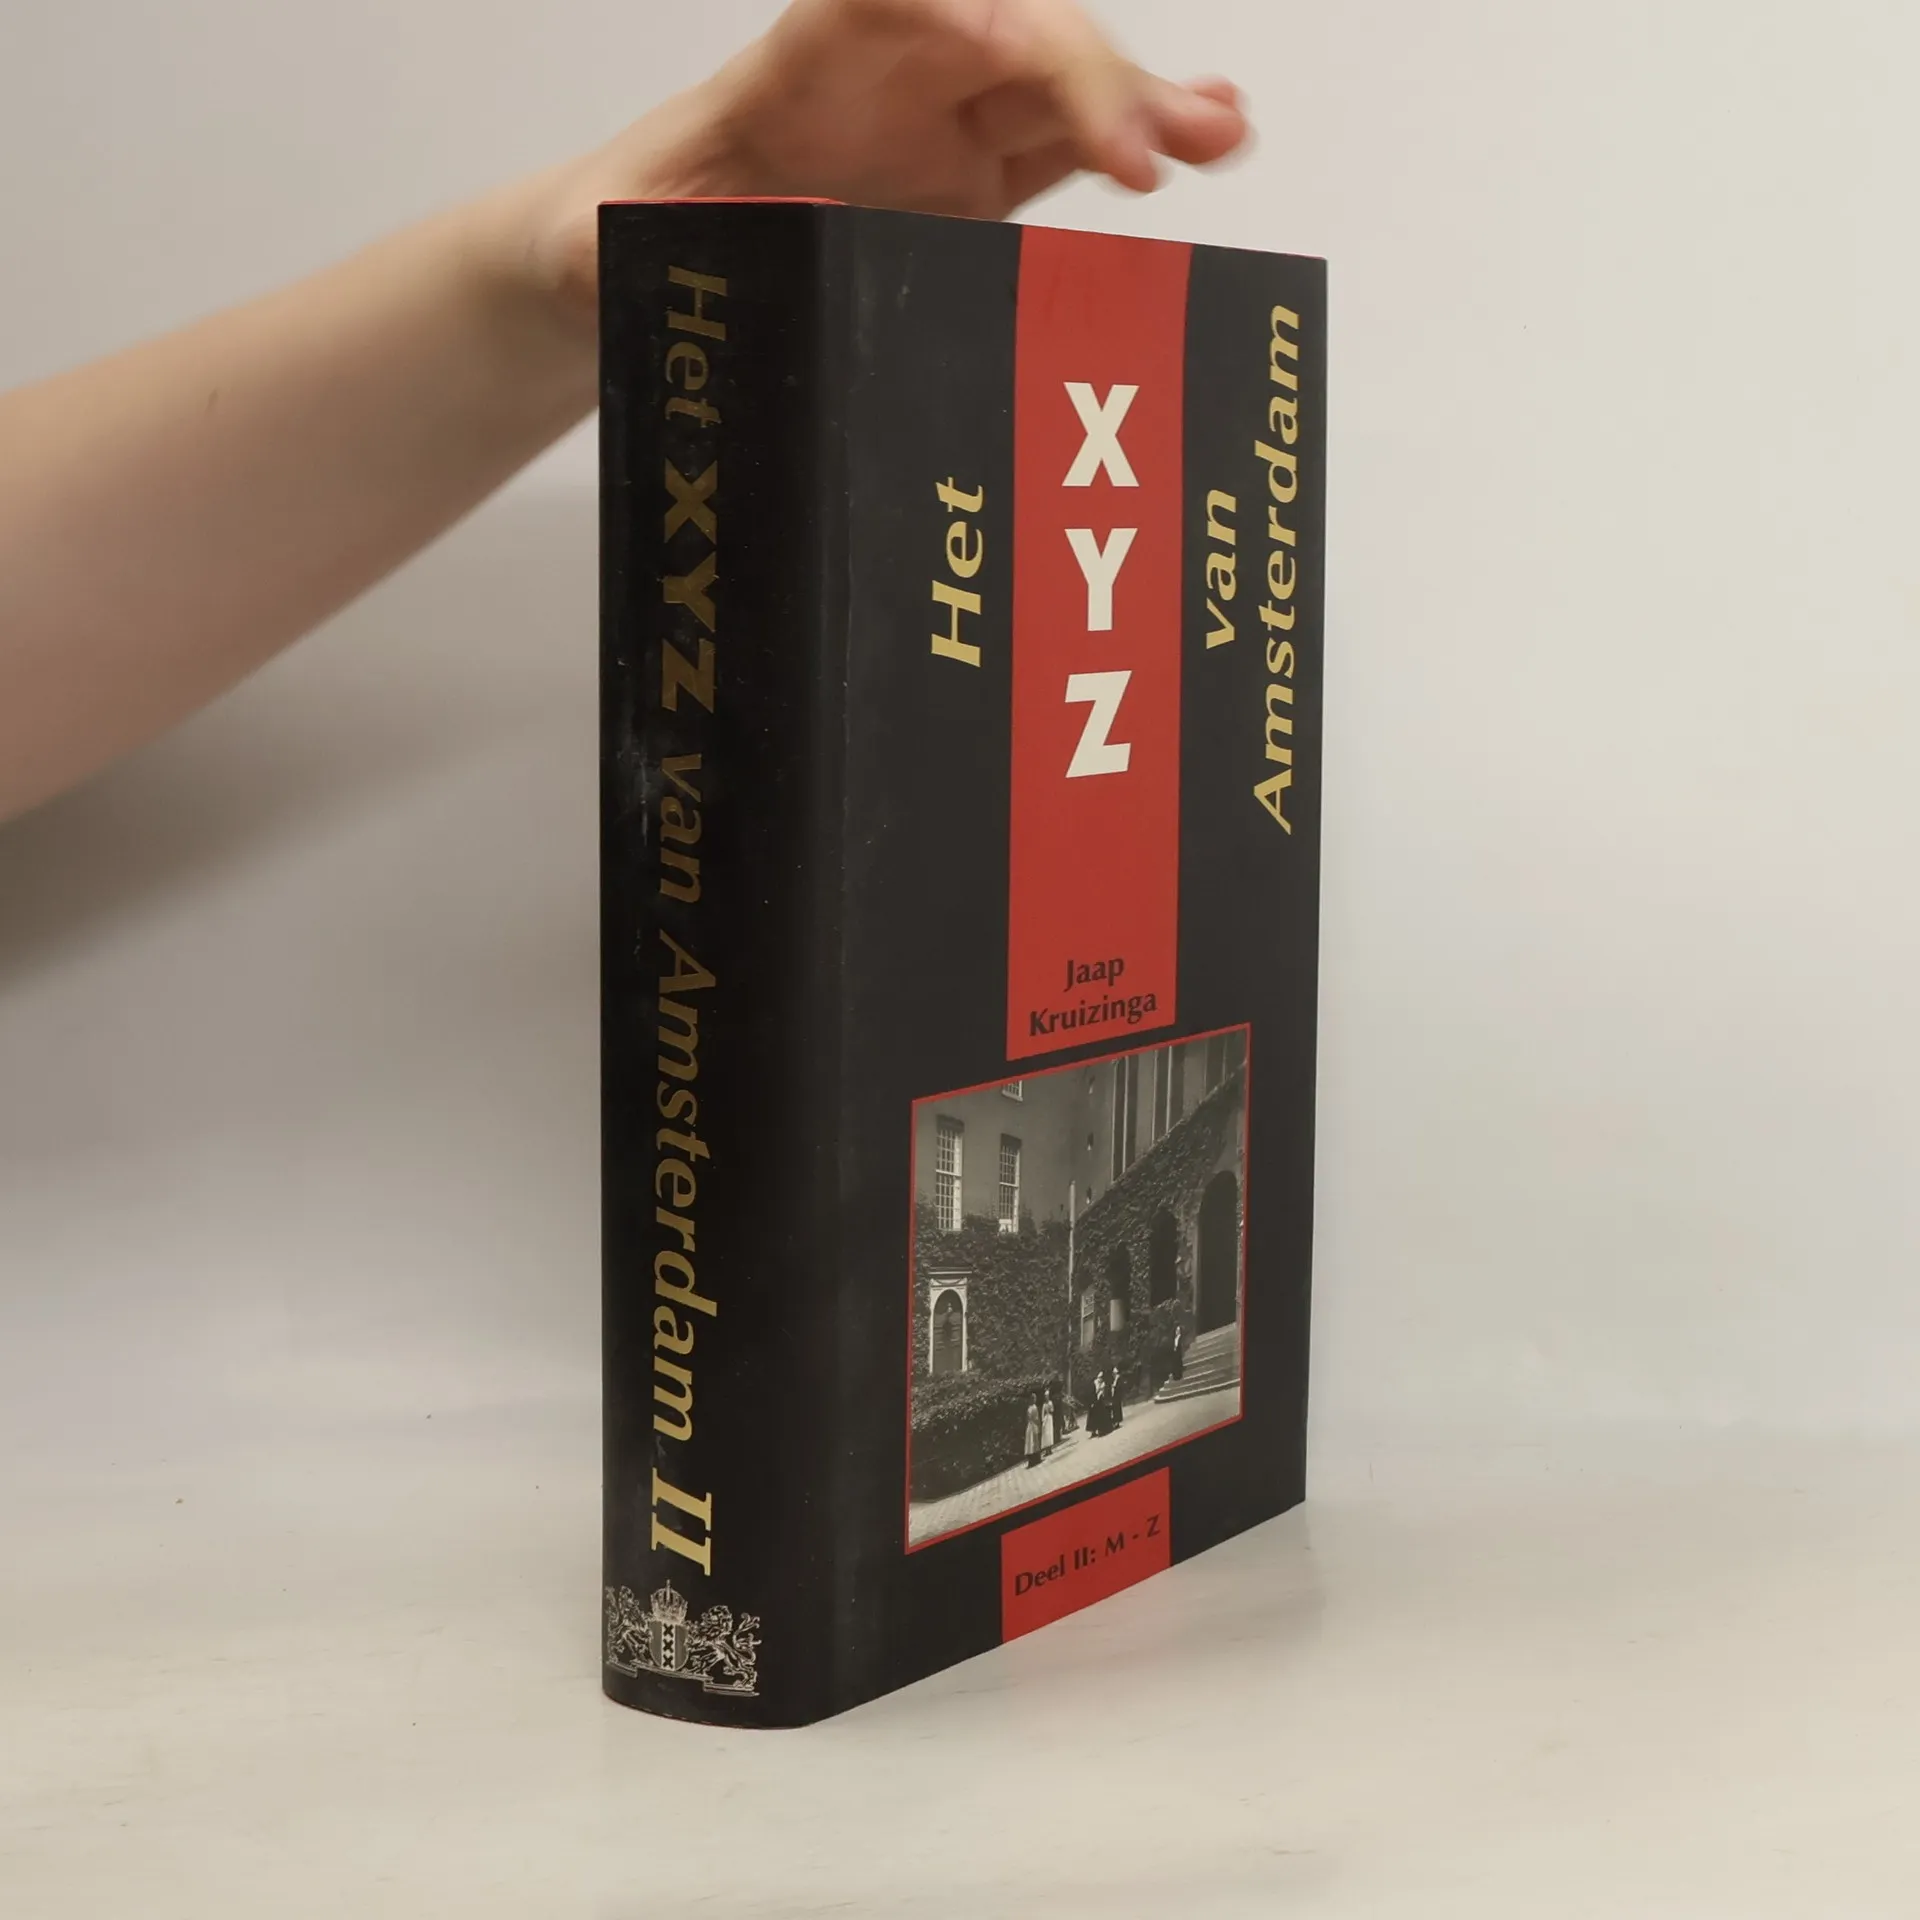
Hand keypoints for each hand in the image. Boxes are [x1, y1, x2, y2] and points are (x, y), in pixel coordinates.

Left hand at [509, 0, 1248, 319]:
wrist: (644, 262)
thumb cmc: (629, 236)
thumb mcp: (599, 240)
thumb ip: (628, 236)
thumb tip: (670, 243)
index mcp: (802, 63)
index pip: (892, 3)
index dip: (970, 14)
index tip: (1020, 54)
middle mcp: (894, 72)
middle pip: (1013, 34)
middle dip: (1086, 76)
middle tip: (1146, 149)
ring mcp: (949, 116)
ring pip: (1063, 83)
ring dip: (1143, 101)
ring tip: (1217, 131)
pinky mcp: (984, 175)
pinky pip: (1074, 144)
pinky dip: (1138, 138)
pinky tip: (1206, 139)